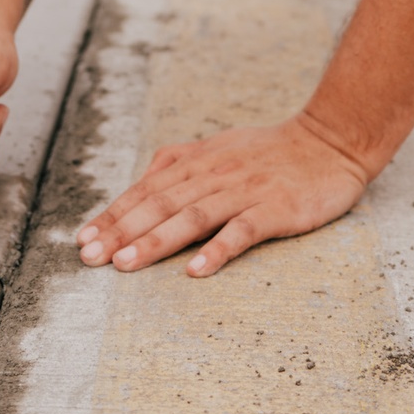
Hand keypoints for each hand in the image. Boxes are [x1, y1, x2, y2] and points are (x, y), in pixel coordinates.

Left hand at [75, 115, 368, 277]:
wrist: (330, 143)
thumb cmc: (272, 151)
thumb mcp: (220, 147)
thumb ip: (181, 162)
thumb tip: (143, 180)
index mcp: (200, 161)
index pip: (147, 189)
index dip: (113, 213)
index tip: (83, 239)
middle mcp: (216, 173)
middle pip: (161, 202)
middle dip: (121, 230)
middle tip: (90, 256)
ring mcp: (245, 190)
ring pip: (193, 216)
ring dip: (156, 241)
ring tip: (126, 263)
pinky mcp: (275, 208)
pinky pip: (242, 230)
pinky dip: (217, 250)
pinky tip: (196, 271)